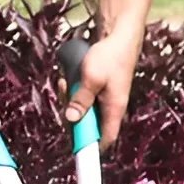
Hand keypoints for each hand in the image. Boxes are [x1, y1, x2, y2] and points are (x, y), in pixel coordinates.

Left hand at [60, 35, 138, 151]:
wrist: (119, 35)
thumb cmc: (110, 56)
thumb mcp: (92, 78)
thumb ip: (81, 99)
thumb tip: (71, 119)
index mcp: (114, 109)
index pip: (106, 139)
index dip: (92, 148)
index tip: (75, 148)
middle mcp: (110, 107)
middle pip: (89, 125)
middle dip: (72, 115)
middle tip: (64, 97)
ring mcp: (104, 98)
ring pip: (83, 109)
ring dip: (70, 99)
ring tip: (65, 83)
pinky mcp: (98, 88)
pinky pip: (82, 96)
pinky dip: (73, 90)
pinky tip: (68, 77)